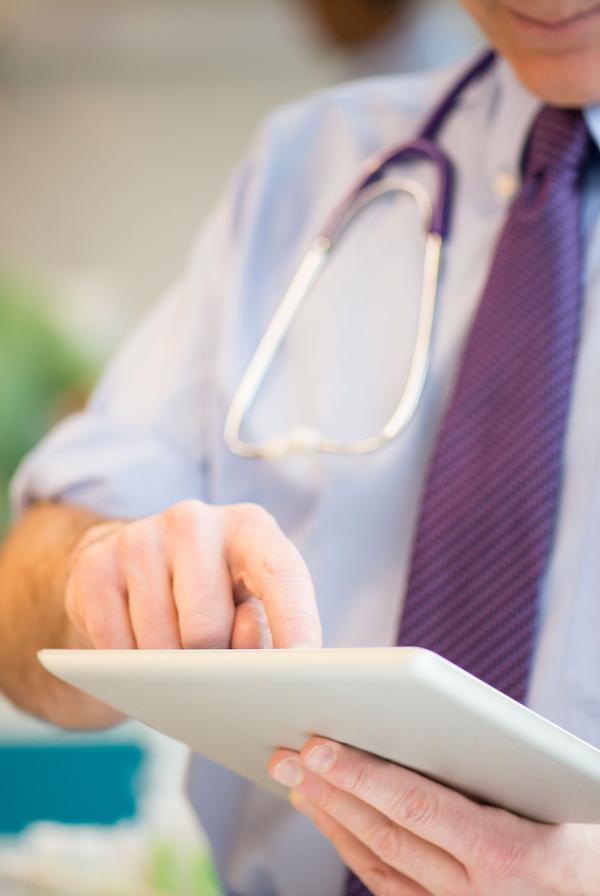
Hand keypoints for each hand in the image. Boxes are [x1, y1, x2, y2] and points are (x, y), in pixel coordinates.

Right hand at [65, 499, 320, 650]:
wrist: (133, 569)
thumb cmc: (211, 597)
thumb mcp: (248, 607)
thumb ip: (262, 633)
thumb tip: (261, 665)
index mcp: (250, 528)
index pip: (280, 574)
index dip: (295, 622)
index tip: (305, 668)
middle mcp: (195, 521)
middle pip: (208, 629)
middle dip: (211, 667)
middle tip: (211, 664)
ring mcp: (140, 537)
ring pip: (159, 644)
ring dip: (167, 670)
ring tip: (174, 650)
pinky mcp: (95, 564)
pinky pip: (114, 645)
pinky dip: (128, 664)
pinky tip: (137, 645)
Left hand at [269, 738, 599, 894]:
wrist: (594, 893)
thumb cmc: (578, 828)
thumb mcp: (549, 791)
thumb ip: (487, 766)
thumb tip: (412, 728)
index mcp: (506, 852)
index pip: (414, 807)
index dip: (359, 775)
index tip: (317, 745)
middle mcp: (477, 893)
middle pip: (384, 835)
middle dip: (328, 791)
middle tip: (286, 754)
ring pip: (378, 864)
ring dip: (331, 819)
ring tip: (296, 781)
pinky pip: (388, 886)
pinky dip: (354, 850)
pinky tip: (332, 819)